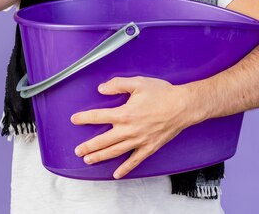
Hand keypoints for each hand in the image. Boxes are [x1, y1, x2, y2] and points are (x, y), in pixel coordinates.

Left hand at [70, 76, 192, 178]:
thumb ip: (118, 85)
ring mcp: (139, 141)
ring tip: (89, 160)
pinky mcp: (149, 147)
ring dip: (100, 157)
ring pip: (115, 152)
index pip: (99, 116)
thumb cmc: (162, 93)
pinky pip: (134, 161)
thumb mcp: (138, 83)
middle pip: (103, 140)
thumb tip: (102, 89)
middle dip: (88, 146)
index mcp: (124, 113)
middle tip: (78, 150)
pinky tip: (116, 174)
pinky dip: (125, 168)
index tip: (75, 119)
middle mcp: (129, 130)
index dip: (84, 118)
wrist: (183, 106)